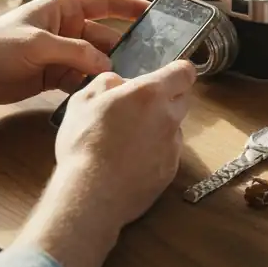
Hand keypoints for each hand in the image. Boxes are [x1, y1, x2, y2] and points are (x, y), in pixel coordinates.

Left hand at [0, 0, 148, 105]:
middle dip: (123, 49)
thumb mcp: (38, 44)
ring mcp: (61, 53)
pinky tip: (102, 94)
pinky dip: (90, 86)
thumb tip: (104, 63)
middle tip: (146, 64)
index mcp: (63, 9)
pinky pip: (81, 79)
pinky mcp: (54, 75)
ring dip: (108, 71)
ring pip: (95, 61)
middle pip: (104, 37)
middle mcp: (66, 29)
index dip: (130, 6)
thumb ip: (74, 52)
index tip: (154, 12)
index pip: (105, 3)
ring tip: (128, 82)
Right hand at [55, 60, 196, 226]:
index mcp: (150, 94)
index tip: (166, 76)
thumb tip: (121, 83)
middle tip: (139, 108)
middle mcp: (169, 118)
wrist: (92, 195)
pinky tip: (131, 163)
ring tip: (129, 141)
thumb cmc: (84, 143)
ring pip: (173, 128)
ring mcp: (172, 147)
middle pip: (183, 99)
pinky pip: (167, 154)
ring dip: (159, 128)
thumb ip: (107, 83)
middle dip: (167, 98)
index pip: (184, 72)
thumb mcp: (82, 100)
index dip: (177, 71)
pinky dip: (155, 153)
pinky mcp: (170, 172)